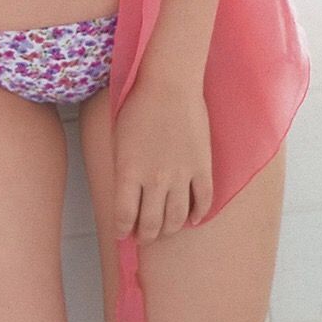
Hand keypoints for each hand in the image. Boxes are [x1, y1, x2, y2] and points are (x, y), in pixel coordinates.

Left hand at [113, 69, 212, 242]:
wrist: (170, 84)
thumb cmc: (139, 105)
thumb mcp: (118, 139)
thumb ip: (122, 169)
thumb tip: (125, 194)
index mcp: (128, 171)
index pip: (123, 215)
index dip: (122, 230)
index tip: (122, 234)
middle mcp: (154, 179)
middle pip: (150, 223)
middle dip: (145, 236)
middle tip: (143, 237)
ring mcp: (181, 175)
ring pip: (176, 218)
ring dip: (169, 229)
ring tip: (165, 230)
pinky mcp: (202, 167)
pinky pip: (203, 201)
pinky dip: (198, 215)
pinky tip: (193, 219)